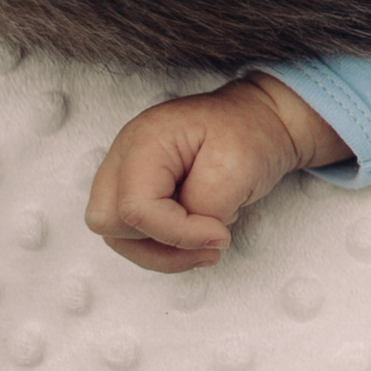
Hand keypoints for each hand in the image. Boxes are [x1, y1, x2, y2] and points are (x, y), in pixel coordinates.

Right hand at [83, 74, 350, 272]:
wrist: (260, 120)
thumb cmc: (250, 132)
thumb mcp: (238, 166)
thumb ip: (206, 206)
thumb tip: (189, 235)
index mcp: (146, 139)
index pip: (136, 206)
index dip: (176, 233)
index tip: (220, 236)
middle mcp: (125, 154)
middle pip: (110, 221)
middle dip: (160, 242)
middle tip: (211, 239)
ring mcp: (125, 172)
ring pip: (116, 234)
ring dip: (162, 250)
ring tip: (210, 240)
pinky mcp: (135, 190)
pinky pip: (132, 234)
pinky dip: (163, 246)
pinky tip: (198, 237)